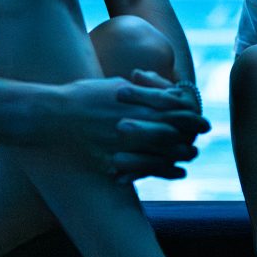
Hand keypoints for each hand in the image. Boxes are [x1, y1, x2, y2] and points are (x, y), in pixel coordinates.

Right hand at [47, 77, 209, 180]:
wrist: (54, 115)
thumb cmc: (82, 95)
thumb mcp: (115, 85)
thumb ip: (140, 91)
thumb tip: (158, 92)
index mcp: (137, 101)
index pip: (176, 108)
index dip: (192, 115)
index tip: (202, 119)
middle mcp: (136, 121)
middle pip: (176, 130)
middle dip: (193, 134)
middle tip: (202, 137)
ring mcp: (127, 142)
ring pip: (167, 151)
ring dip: (183, 153)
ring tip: (191, 154)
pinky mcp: (117, 159)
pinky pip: (148, 168)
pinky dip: (167, 170)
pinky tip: (177, 172)